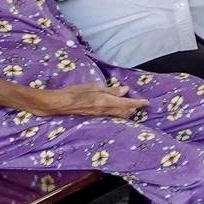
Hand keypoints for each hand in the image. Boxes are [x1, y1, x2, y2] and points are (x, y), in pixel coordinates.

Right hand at [23, 82, 146, 118]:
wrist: (57, 104)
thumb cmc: (73, 93)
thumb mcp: (92, 87)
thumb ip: (110, 90)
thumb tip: (125, 90)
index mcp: (104, 101)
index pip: (125, 104)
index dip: (137, 103)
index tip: (146, 102)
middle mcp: (103, 110)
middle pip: (123, 112)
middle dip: (133, 109)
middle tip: (141, 105)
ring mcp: (98, 114)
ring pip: (116, 114)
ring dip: (126, 112)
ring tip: (133, 109)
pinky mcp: (92, 116)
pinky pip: (108, 115)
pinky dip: (116, 113)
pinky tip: (117, 112)